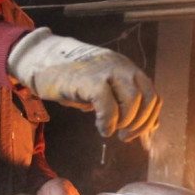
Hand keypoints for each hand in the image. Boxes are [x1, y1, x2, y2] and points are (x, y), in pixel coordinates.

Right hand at [7, 28, 161, 142]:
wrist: (41, 58)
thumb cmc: (72, 78)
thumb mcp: (103, 87)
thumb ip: (124, 101)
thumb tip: (150, 125)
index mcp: (127, 68)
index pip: (153, 95)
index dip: (149, 119)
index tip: (135, 133)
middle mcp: (121, 67)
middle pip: (147, 98)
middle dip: (140, 124)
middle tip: (124, 136)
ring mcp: (106, 71)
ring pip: (132, 100)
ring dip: (125, 122)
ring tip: (112, 130)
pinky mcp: (89, 79)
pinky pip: (108, 104)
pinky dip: (108, 122)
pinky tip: (102, 128)